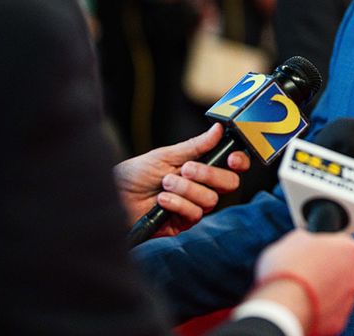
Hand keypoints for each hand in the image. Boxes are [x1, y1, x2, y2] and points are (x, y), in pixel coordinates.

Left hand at [114, 123, 250, 237]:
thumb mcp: (166, 155)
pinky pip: (194, 214)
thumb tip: (218, 129)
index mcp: (201, 166)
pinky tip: (161, 200)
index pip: (232, 165)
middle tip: (186, 169)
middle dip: (209, 174)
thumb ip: (195, 146)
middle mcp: (201, 186)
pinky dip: (178, 204)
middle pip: (229, 183)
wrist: (115, 196)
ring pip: (211, 199)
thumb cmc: (137, 173)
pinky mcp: (183, 224)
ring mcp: (194, 205)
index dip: (238, 161)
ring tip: (165, 184)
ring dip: (186, 189)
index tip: (232, 158)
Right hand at [248, 230, 353, 334]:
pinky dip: (320, 307)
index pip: (341, 242)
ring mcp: (349, 300)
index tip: (314, 250)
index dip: (324, 246)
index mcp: (349, 249)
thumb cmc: (289, 271)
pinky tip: (304, 303)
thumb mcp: (293, 239)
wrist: (283, 305)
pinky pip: (330, 310)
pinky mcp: (339, 320)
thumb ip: (307, 239)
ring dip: (324, 289)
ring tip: (302, 289)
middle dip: (326, 269)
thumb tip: (304, 241)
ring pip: (337, 291)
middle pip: (342, 268)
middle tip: (306, 270)